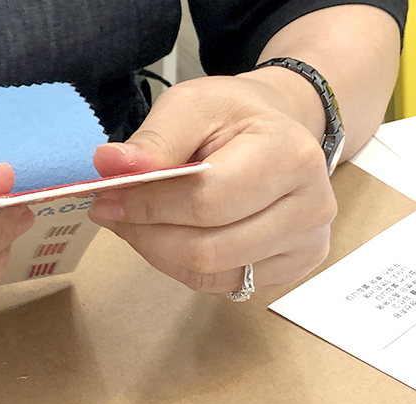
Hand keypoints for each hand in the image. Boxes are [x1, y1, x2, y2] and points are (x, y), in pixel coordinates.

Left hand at [88, 73, 336, 294]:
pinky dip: (180, 265)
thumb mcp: (192, 106)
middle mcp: (310, 208)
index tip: (105, 199)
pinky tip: (167, 237)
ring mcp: (306, 245)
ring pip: (210, 273)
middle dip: (146, 234)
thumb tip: (108, 164)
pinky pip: (221, 285)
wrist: (279, 133)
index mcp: (290, 156)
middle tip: (111, 214)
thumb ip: (154, 139)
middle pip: (207, 248)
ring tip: (135, 223)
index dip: (148, 206)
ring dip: (158, 252)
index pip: (206, 201)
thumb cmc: (234, 118)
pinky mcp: (294, 269)